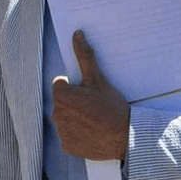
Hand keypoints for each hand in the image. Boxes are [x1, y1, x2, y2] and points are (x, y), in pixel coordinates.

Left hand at [52, 30, 129, 159]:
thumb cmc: (110, 106)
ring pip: (64, 117)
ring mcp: (61, 132)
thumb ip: (84, 56)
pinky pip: (68, 134)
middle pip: (62, 101)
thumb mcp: (98, 79)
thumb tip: (76, 34)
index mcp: (61, 96)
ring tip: (94, 118)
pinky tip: (91, 131)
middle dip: (73, 101)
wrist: (124, 136)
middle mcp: (56, 114)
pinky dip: (77, 133)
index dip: (74, 85)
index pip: (60, 84)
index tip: (87, 91)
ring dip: (74, 116)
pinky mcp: (67, 146)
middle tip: (93, 104)